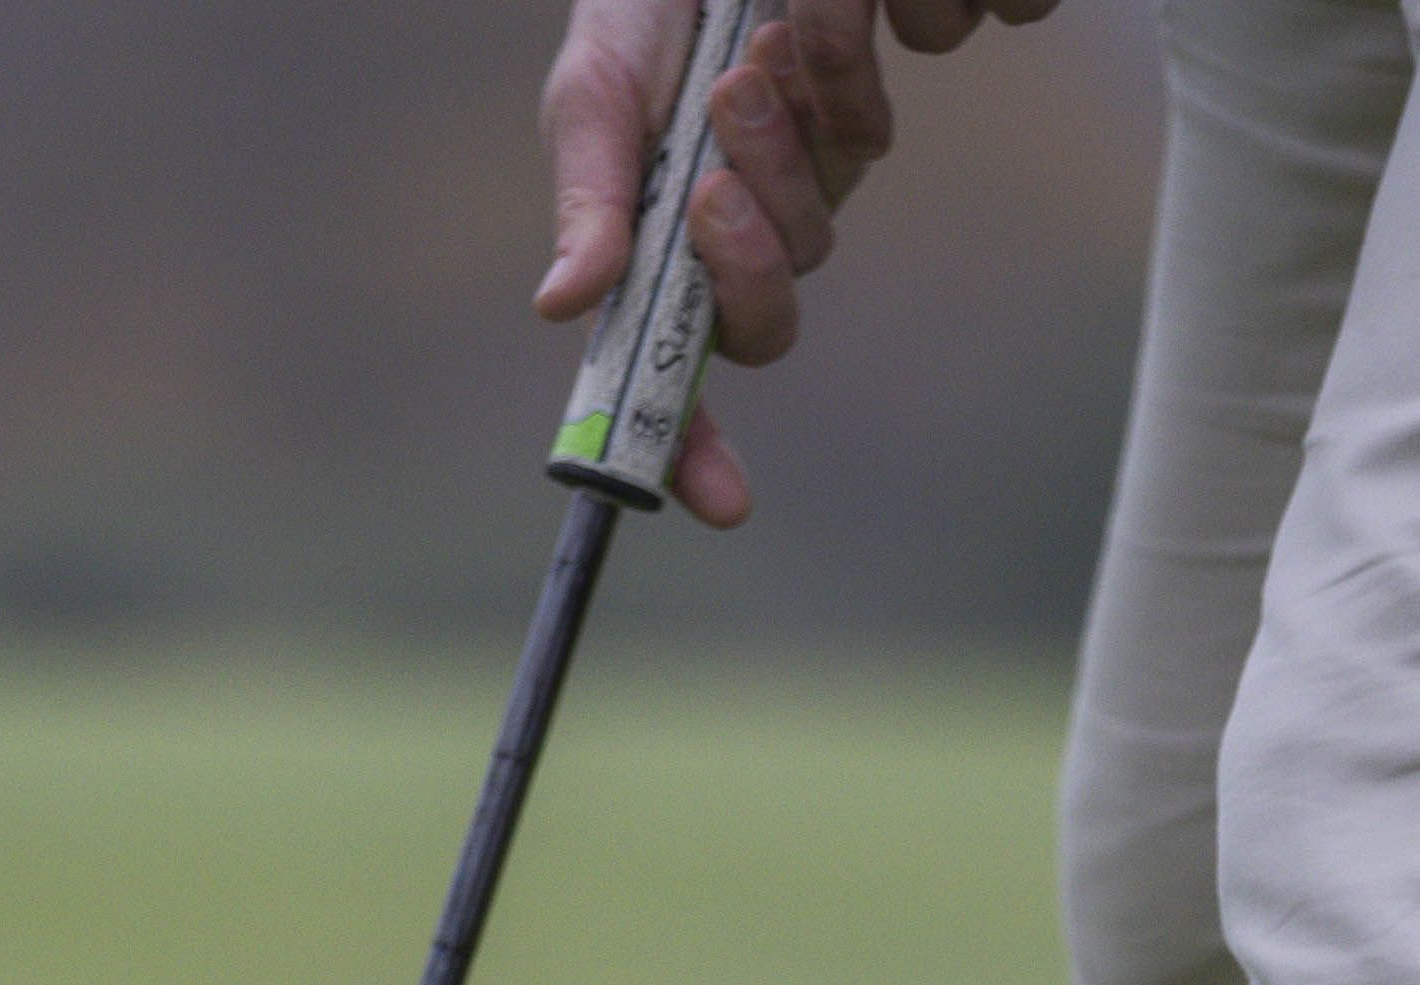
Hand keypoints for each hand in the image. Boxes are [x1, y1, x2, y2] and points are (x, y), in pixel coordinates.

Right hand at [533, 0, 1049, 526]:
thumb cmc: (629, 23)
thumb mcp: (590, 104)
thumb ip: (588, 205)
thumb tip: (562, 308)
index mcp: (646, 270)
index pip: (668, 390)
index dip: (692, 456)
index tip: (725, 502)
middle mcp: (723, 253)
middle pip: (762, 330)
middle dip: (743, 273)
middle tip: (709, 191)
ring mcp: (792, 200)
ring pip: (813, 240)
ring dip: (775, 163)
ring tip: (735, 73)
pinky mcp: (846, 138)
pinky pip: (858, 153)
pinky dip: (818, 104)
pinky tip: (775, 41)